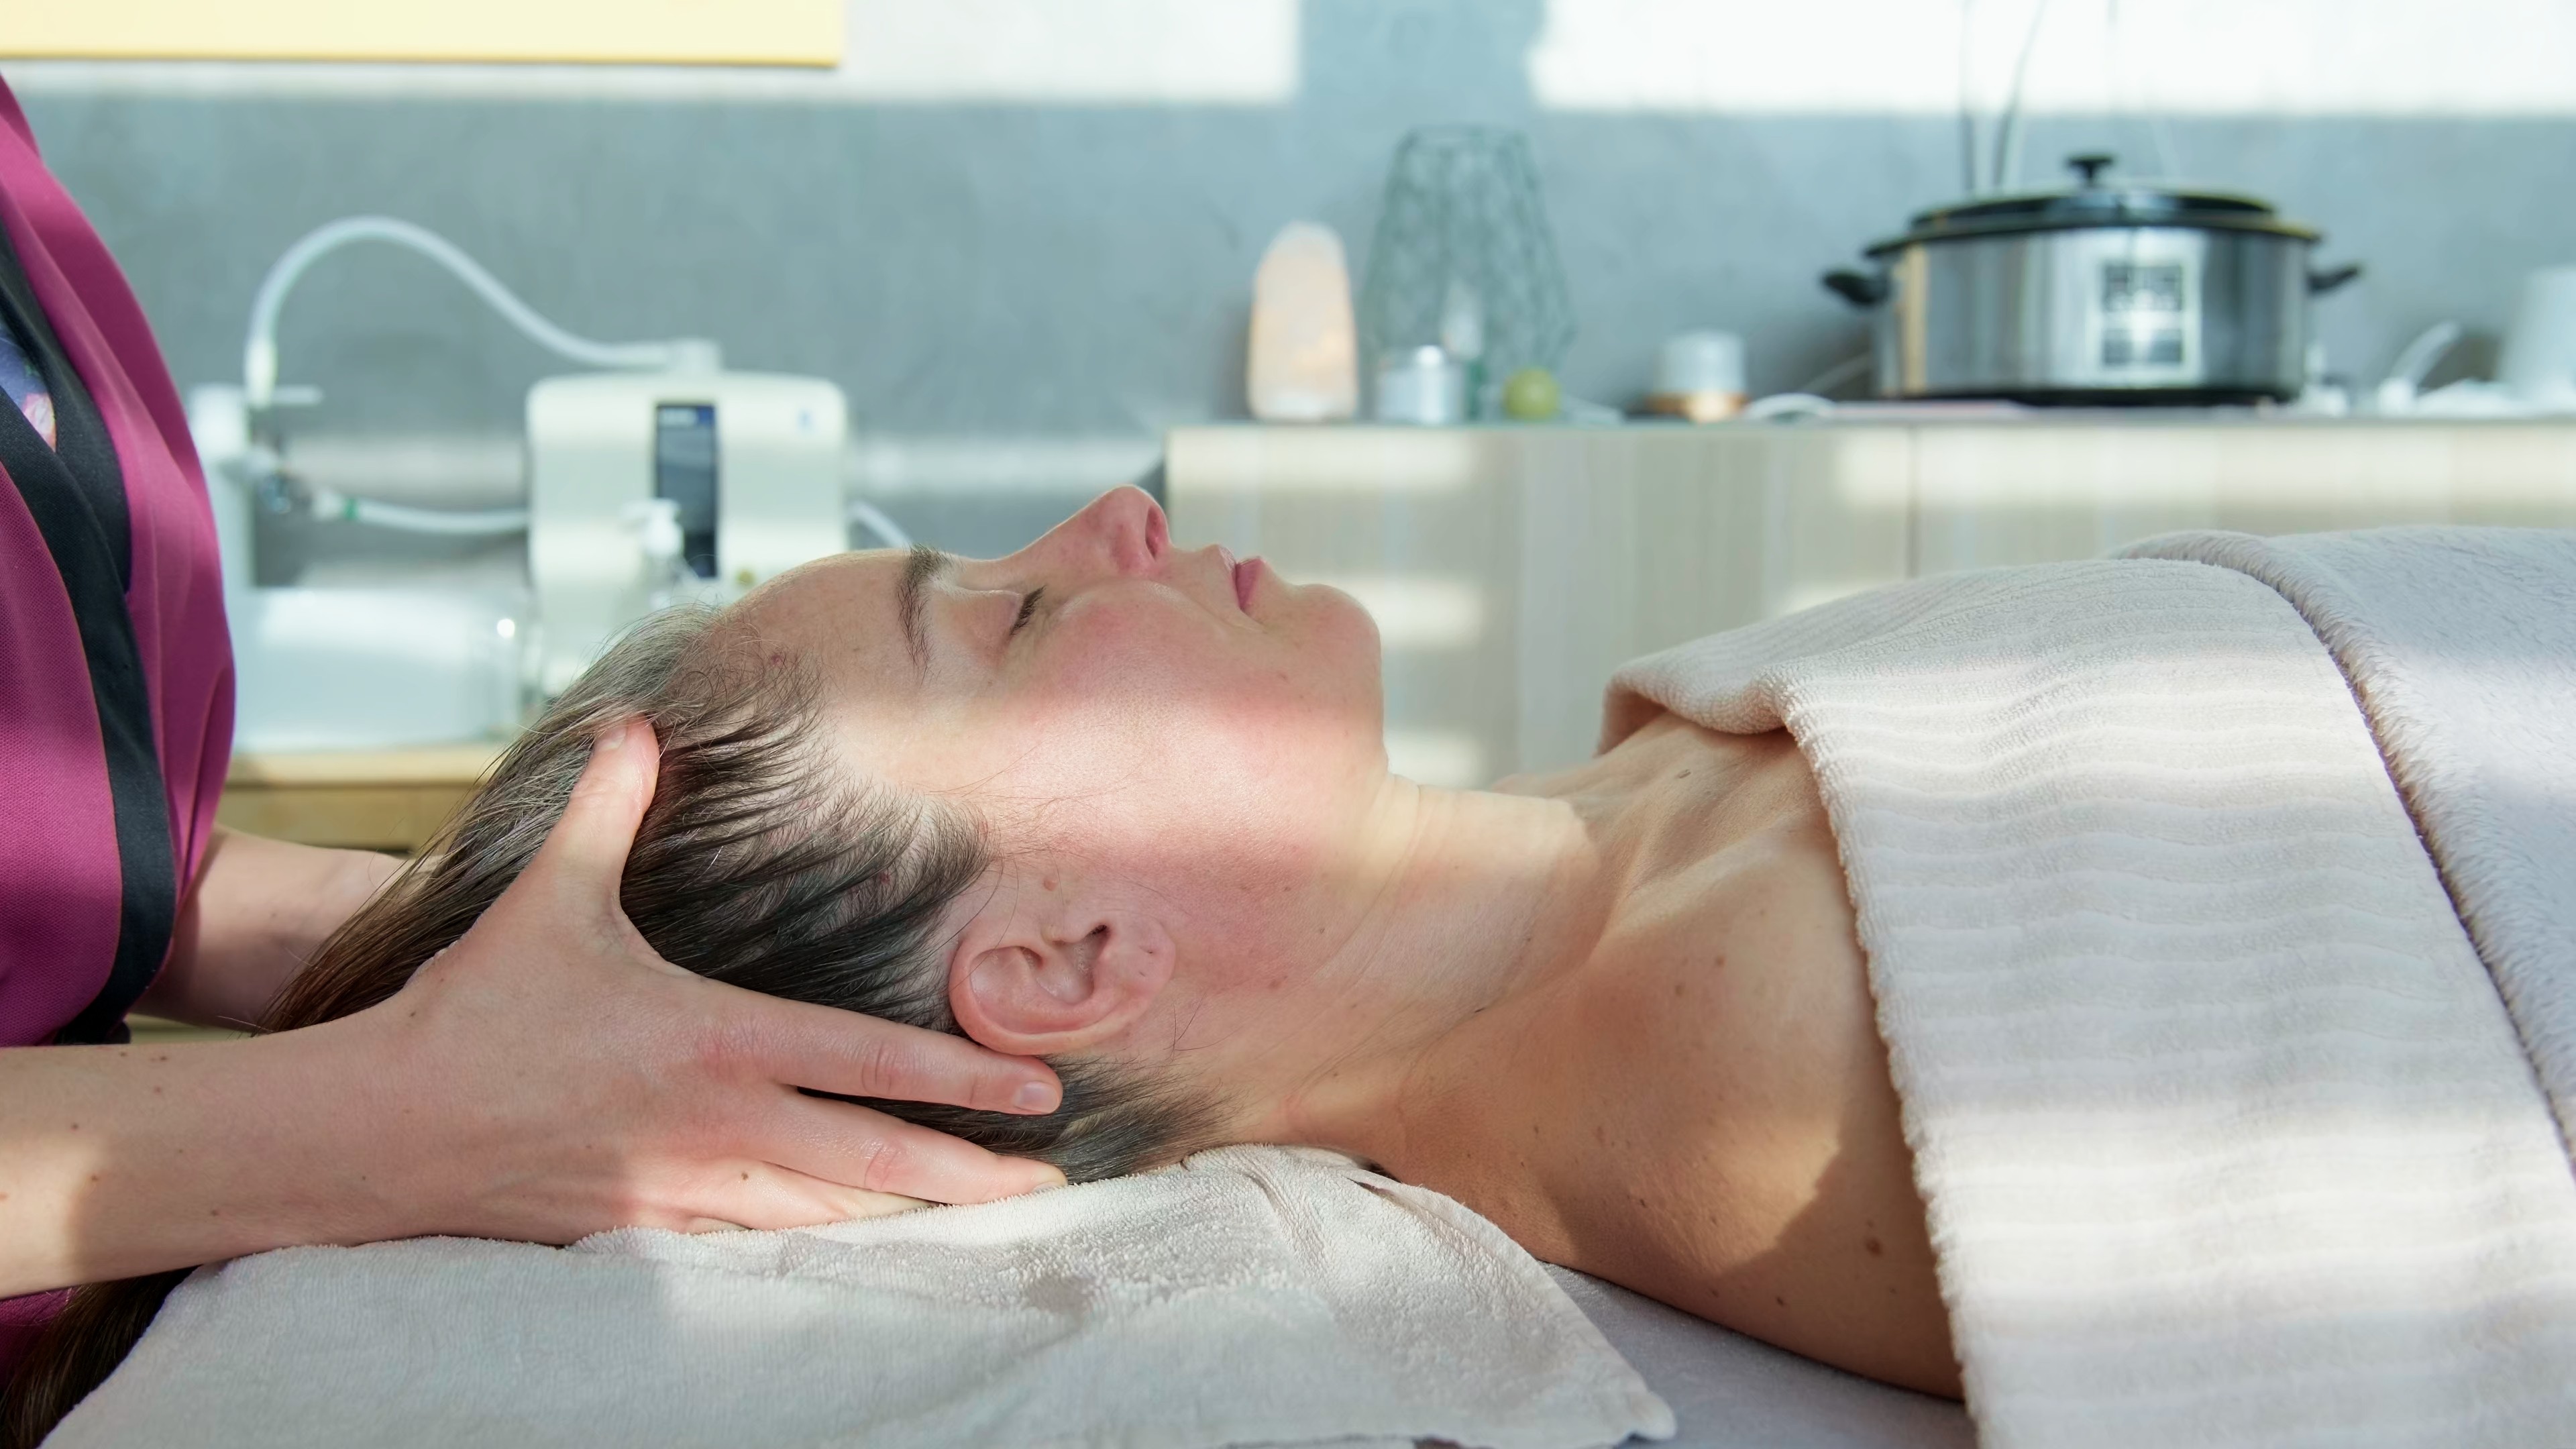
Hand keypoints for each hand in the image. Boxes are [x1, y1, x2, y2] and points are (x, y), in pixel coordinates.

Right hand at [339, 719, 1065, 1240]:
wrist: (385, 1129)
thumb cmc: (473, 1012)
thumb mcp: (549, 898)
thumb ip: (605, 809)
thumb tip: (636, 726)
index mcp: (714, 1038)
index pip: (866, 1061)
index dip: (961, 1080)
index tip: (1036, 1093)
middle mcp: (717, 1121)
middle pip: (873, 1160)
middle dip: (969, 1176)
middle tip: (1050, 1190)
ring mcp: (685, 1185)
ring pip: (827, 1212)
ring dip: (909, 1215)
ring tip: (985, 1219)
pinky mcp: (647, 1228)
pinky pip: (759, 1240)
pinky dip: (823, 1239)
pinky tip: (865, 1241)